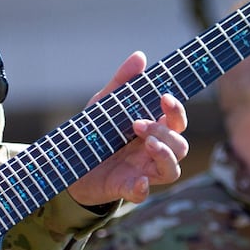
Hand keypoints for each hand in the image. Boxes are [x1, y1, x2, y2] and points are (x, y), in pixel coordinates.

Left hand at [67, 51, 188, 207]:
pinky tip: (139, 181)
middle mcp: (153, 152)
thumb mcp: (105, 105)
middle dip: (164, 132)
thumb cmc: (95, 132)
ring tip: (148, 144)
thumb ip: (122, 83)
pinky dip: (143, 189)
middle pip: (180, 145)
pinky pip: (143, 193)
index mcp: (153, 130)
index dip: (177, 110)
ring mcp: (143, 172)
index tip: (164, 97)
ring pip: (173, 170)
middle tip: (137, 123)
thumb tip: (140, 56)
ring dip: (165, 156)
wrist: (68, 164)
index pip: (178, 121)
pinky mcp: (126, 188)